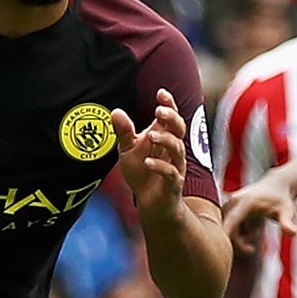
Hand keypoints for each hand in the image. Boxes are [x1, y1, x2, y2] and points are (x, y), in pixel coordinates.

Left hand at [113, 88, 188, 224]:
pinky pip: (171, 173)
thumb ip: (124, 132)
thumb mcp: (128, 150)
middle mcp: (173, 150)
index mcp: (164, 138)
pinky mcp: (173, 185)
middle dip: (171, 118)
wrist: (150, 204)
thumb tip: (116, 111)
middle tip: (159, 112)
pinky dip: (160, 167)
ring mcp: (175, 167)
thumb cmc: (142, 174)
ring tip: (150, 136)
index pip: (171, 117)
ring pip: (178, 149)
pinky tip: (147, 162)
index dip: (169, 104)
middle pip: (180, 129)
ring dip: (165, 140)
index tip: (161, 93)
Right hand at [220, 172, 296, 253]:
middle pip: (226, 228)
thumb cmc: (282, 200)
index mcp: (245, 202)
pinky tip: (250, 233)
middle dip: (238, 243)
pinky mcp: (228, 208)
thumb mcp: (287, 211)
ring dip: (237, 239)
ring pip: (226, 228)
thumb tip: (293, 234)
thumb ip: (287, 223)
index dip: (225, 235)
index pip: (231, 221)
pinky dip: (236, 234)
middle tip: (252, 249)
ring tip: (254, 236)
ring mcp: (229, 204)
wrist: (276, 186)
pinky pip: (227, 226)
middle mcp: (233, 201)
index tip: (221, 250)